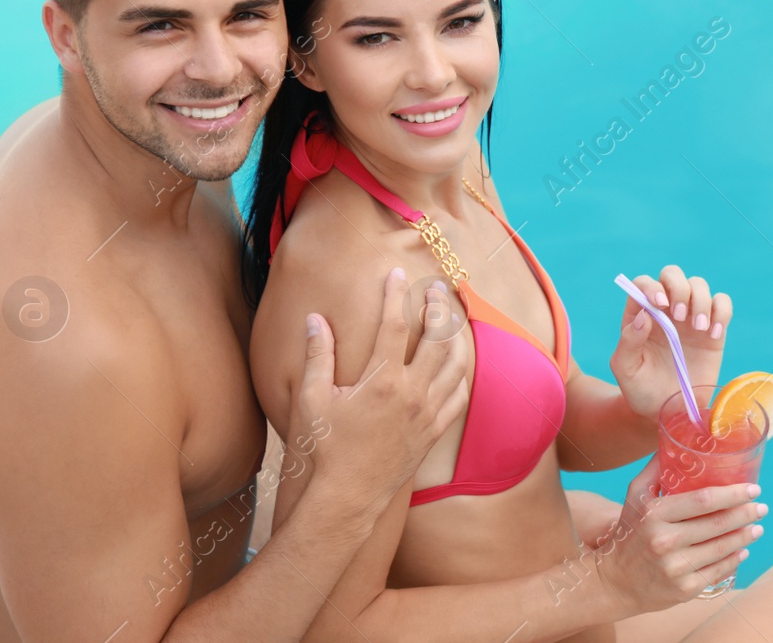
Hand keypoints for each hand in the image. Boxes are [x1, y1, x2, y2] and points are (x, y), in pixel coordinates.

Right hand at [293, 268, 468, 516]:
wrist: (347, 498)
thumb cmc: (324, 449)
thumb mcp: (311, 400)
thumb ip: (317, 356)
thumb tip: (316, 319)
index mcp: (381, 381)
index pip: (394, 325)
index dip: (395, 295)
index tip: (396, 274)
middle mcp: (411, 394)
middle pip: (436, 338)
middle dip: (438, 307)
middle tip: (436, 288)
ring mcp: (426, 414)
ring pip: (455, 365)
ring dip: (456, 337)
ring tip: (451, 319)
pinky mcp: (433, 432)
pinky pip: (458, 397)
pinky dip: (460, 375)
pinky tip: (455, 366)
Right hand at [594, 457, 765, 615]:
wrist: (615, 581)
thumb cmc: (629, 532)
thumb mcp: (636, 496)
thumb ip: (656, 468)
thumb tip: (678, 440)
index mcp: (655, 514)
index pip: (703, 500)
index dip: (733, 494)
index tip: (753, 489)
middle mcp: (665, 541)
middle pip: (717, 524)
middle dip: (746, 514)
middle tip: (762, 508)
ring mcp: (676, 568)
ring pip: (722, 549)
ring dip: (745, 536)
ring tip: (757, 527)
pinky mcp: (684, 589)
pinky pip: (718, 571)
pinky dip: (735, 560)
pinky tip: (742, 550)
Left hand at [609, 265, 731, 420]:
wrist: (669, 413)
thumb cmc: (640, 390)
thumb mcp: (626, 369)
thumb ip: (629, 341)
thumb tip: (644, 314)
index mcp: (641, 314)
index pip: (644, 284)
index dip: (652, 287)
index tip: (660, 304)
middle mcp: (666, 310)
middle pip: (673, 275)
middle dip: (679, 287)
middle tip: (680, 316)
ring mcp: (691, 318)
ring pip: (699, 285)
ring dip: (700, 300)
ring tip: (699, 328)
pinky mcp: (713, 330)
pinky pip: (722, 305)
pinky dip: (722, 312)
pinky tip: (714, 334)